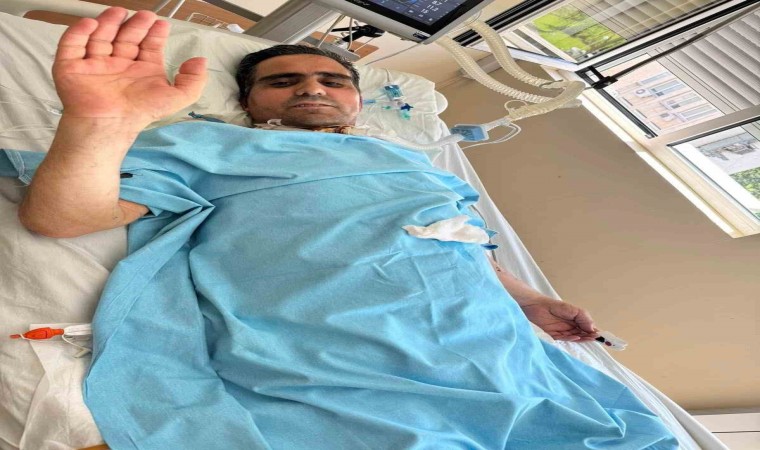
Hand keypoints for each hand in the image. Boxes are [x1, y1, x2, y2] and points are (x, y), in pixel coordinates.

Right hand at [52, 7, 206, 126]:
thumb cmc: (142, 112)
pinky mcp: (71, 67)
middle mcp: (119, 66)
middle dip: (135, 25)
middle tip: (144, 14)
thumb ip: (194, 81)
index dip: (154, 34)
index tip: (161, 23)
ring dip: (108, 23)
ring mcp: (95, 65)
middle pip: (125, 38)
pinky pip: (72, 45)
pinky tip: (91, 24)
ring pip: (100, 37)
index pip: (147, 46)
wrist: (111, 124)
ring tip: (118, 12)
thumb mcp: (177, 97)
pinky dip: (79, 32)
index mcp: (141, 71)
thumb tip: (201, 61)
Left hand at [520, 298, 598, 341]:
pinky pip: (565, 339)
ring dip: (583, 338)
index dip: (596, 332)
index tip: (604, 337)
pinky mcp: (555, 336)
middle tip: (597, 338)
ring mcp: (564, 332)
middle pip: (583, 334)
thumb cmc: (554, 306)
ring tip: (590, 338)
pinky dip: (572, 339)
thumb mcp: (573, 310)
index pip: (589, 328)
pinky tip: (577, 337)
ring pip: (576, 338)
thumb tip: (593, 329)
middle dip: (590, 336)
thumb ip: (583, 318)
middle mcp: (571, 328)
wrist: (536, 306)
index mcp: (577, 321)